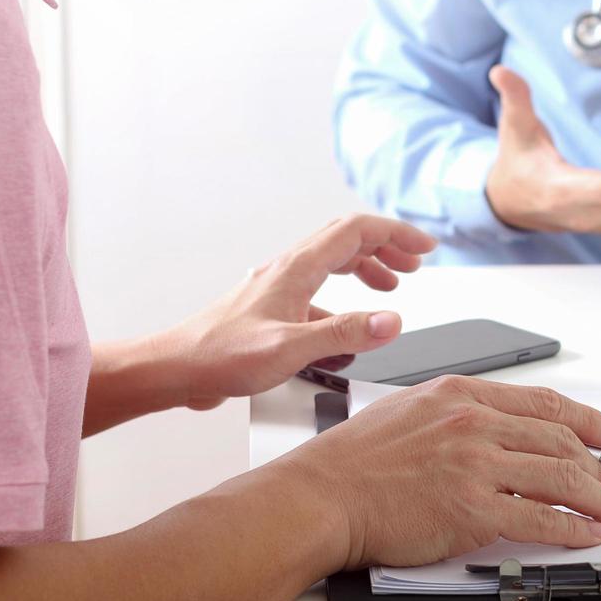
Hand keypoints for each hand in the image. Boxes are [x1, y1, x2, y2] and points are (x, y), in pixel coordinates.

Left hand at [164, 215, 437, 407]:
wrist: (176, 369)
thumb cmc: (220, 356)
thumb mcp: (291, 348)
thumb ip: (344, 333)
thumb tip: (391, 321)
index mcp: (297, 269)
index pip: (356, 231)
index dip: (396, 234)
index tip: (424, 248)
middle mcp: (288, 271)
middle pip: (346, 241)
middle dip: (386, 247)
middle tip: (415, 264)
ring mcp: (278, 290)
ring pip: (331, 264)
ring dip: (366, 269)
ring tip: (389, 287)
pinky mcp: (272, 312)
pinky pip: (317, 294)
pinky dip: (342, 301)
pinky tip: (348, 327)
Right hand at [278, 376, 600, 570]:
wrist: (322, 495)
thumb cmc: (353, 460)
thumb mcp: (409, 408)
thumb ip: (457, 413)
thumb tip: (497, 428)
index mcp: (460, 393)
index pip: (545, 403)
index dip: (590, 421)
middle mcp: (474, 422)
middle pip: (562, 441)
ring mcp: (476, 465)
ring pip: (563, 478)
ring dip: (600, 500)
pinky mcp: (473, 510)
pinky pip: (541, 519)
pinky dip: (573, 529)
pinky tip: (588, 534)